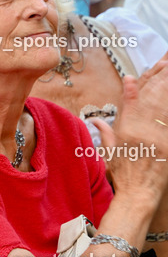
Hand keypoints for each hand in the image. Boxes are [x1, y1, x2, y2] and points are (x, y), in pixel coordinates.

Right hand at [94, 57, 167, 201]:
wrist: (139, 194)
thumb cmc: (123, 176)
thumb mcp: (108, 152)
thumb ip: (106, 132)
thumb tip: (96, 120)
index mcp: (125, 130)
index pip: (131, 101)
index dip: (135, 85)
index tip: (138, 73)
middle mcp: (141, 130)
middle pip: (151, 98)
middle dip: (159, 78)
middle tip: (165, 62)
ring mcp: (157, 136)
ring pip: (164, 105)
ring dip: (167, 87)